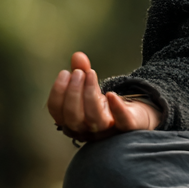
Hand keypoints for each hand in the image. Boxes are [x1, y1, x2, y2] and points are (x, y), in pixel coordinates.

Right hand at [47, 51, 161, 141]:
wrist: (130, 120)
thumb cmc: (104, 106)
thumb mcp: (91, 88)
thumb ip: (82, 72)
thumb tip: (77, 55)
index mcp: (72, 121)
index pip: (58, 112)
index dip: (58, 92)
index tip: (65, 72)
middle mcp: (86, 130)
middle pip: (73, 117)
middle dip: (73, 93)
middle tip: (78, 73)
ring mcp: (105, 132)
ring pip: (94, 119)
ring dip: (89, 95)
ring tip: (90, 73)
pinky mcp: (126, 129)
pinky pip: (121, 121)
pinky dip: (116, 108)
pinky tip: (111, 94)